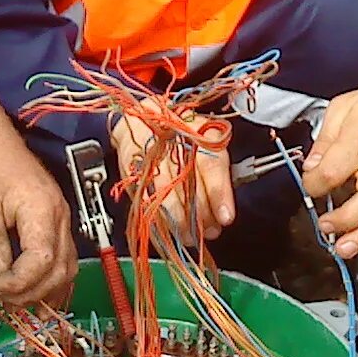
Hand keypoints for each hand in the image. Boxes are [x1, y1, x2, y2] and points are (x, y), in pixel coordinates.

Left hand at [0, 130, 74, 304]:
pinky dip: (51, 281)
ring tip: (16, 303)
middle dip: (31, 292)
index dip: (19, 283)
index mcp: (43, 210)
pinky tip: (37, 297)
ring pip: (66, 268)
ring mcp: (61, 220)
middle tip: (2, 301)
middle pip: (60, 269)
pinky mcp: (54, 223)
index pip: (42, 261)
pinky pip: (62, 259)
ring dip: (43, 291)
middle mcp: (60, 216)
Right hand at [114, 113, 234, 240]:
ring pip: (164, 194)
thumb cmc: (181, 134)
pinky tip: (167, 233)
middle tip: (210, 231)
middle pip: (187, 183)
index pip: (210, 163)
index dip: (219, 193)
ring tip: (189, 237)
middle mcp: (171, 141)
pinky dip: (156, 221)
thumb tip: (224, 212)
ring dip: (179, 221)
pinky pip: (144, 200)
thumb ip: (217, 172)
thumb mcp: (206, 141)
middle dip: (200, 214)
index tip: (226, 218)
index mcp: (196, 130)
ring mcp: (148, 156)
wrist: (141, 119)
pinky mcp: (131, 171)